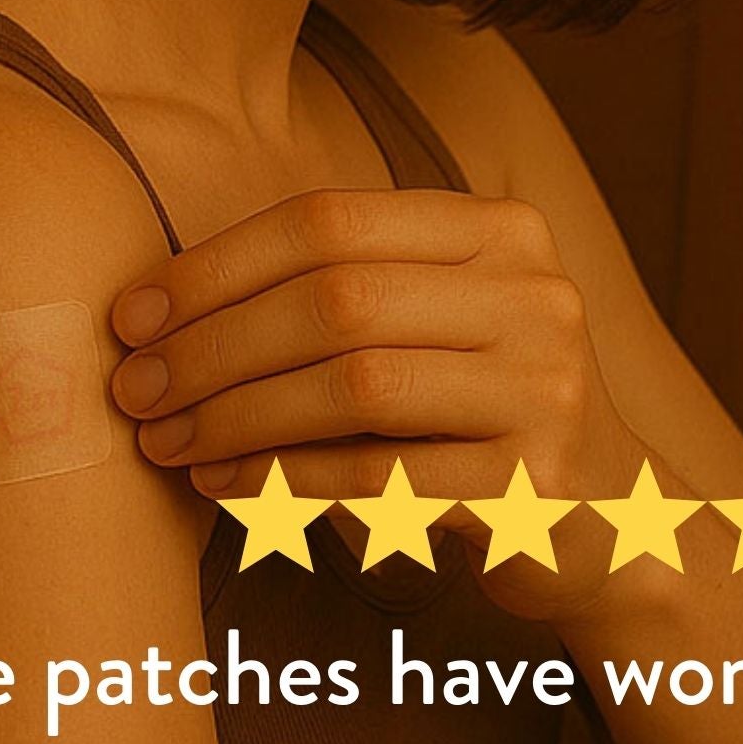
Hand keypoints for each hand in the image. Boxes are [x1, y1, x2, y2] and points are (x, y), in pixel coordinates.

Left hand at [105, 187, 649, 623]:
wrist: (608, 524)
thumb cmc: (479, 411)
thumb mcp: (437, 320)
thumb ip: (340, 289)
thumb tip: (161, 307)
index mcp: (501, 230)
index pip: (331, 219)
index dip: (217, 264)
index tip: (133, 313)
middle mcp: (534, 295)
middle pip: (335, 299)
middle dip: (212, 344)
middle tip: (133, 389)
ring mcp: (545, 387)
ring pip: (353, 383)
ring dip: (236, 414)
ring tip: (166, 440)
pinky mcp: (534, 484)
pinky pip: (377, 475)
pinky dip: (280, 478)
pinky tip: (223, 486)